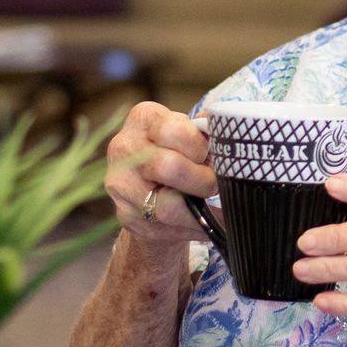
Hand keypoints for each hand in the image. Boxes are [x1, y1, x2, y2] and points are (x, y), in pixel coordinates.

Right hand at [106, 103, 217, 246]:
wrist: (149, 187)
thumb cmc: (176, 152)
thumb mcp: (187, 133)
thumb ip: (204, 133)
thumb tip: (225, 133)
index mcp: (143, 118)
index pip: (174, 130)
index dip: (199, 146)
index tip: (207, 154)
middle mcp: (124, 148)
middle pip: (169, 167)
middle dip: (202, 179)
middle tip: (213, 183)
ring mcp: (121, 185)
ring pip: (168, 206)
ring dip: (198, 209)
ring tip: (209, 205)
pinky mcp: (127, 216)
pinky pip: (167, 228)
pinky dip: (193, 227)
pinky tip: (203, 222)